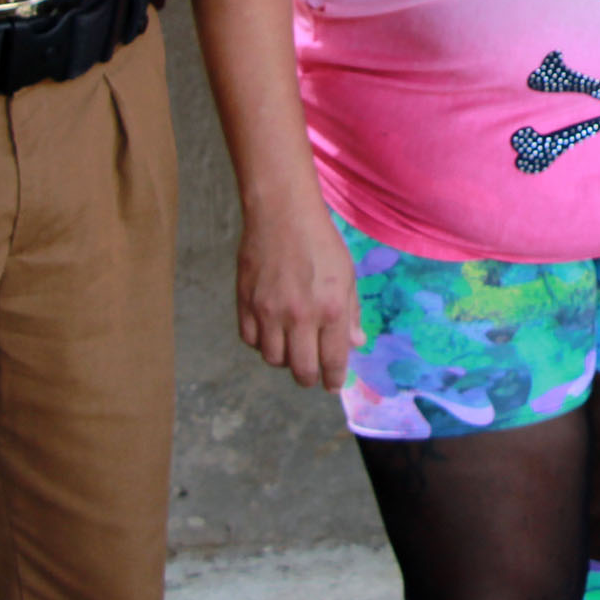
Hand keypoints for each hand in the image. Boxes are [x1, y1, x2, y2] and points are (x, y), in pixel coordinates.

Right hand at [237, 200, 365, 389]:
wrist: (281, 215)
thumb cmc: (320, 242)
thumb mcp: (346, 274)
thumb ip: (351, 312)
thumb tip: (354, 344)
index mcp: (330, 308)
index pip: (332, 360)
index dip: (332, 379)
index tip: (331, 385)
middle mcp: (299, 316)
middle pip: (301, 369)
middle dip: (309, 377)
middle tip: (312, 372)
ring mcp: (269, 312)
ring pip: (273, 359)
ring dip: (284, 359)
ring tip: (292, 346)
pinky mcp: (245, 305)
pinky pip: (251, 341)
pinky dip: (261, 343)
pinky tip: (271, 332)